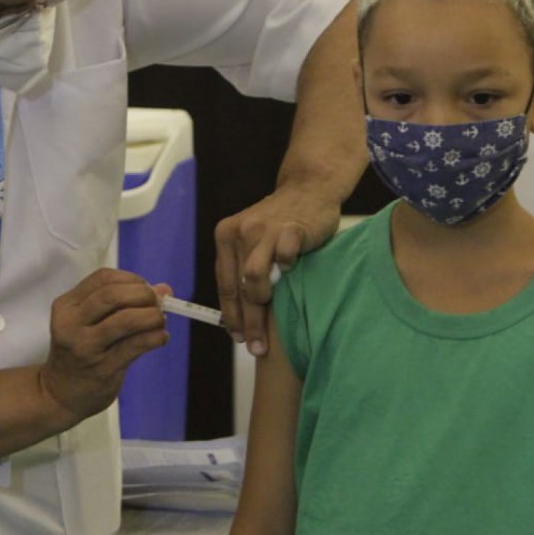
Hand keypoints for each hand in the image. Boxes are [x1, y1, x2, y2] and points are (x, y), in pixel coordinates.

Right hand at [40, 269, 169, 421]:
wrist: (59, 395)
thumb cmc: (79, 352)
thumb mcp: (90, 323)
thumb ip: (123, 302)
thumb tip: (164, 289)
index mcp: (66, 305)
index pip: (103, 278)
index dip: (132, 279)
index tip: (147, 288)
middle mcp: (71, 323)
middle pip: (113, 295)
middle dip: (143, 294)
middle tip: (158, 303)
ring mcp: (86, 347)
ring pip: (126, 319)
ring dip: (152, 316)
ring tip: (160, 320)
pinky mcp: (102, 368)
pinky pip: (136, 345)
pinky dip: (155, 337)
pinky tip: (161, 337)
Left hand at [214, 178, 341, 354]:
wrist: (308, 187)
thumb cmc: (281, 222)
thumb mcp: (253, 240)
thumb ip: (243, 268)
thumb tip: (240, 317)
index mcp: (226, 236)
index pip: (225, 285)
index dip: (231, 316)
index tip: (238, 338)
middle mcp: (241, 231)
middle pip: (239, 286)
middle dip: (248, 322)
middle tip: (257, 347)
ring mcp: (266, 228)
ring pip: (254, 275)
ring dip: (262, 300)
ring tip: (274, 317)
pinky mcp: (292, 227)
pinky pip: (285, 256)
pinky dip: (287, 268)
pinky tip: (292, 277)